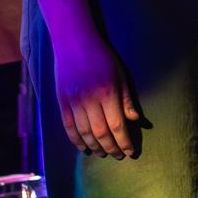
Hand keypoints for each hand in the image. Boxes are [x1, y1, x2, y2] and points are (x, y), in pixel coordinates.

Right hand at [50, 25, 141, 158]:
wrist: (73, 41)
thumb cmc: (102, 56)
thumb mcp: (120, 74)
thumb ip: (127, 99)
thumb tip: (136, 121)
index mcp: (108, 92)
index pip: (117, 125)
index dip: (124, 142)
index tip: (130, 152)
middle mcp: (90, 99)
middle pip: (101, 133)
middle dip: (111, 148)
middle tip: (118, 156)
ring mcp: (73, 101)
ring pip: (84, 133)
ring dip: (95, 147)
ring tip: (103, 154)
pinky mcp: (61, 101)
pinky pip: (68, 126)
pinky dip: (76, 140)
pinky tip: (84, 148)